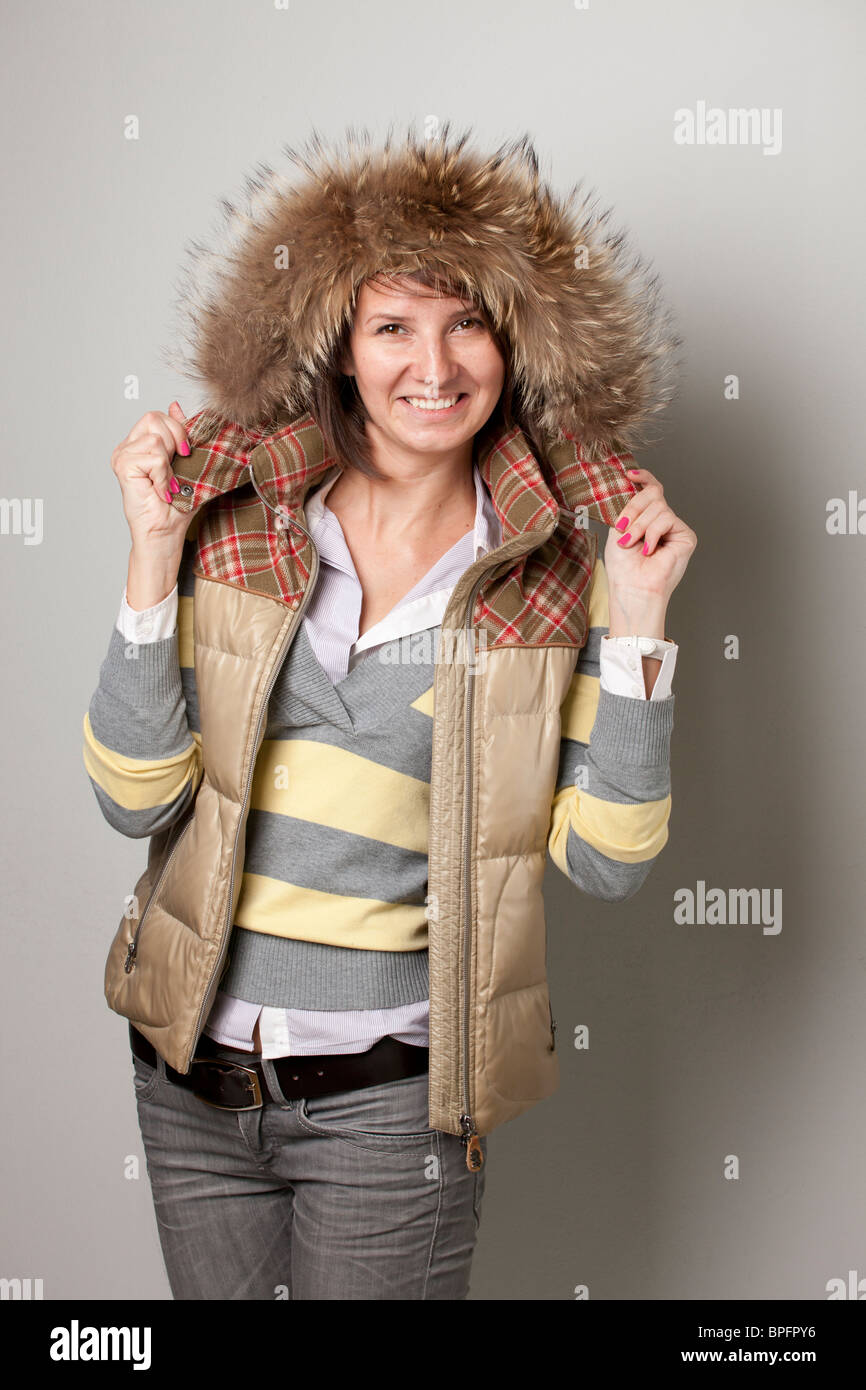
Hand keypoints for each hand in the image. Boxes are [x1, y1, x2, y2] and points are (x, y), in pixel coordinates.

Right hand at [111, 402, 191, 552]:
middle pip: (154, 418)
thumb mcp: (185, 462)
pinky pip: (153, 456)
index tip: (186, 454)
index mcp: (138, 443)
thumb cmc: (176, 504)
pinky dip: (163, 475)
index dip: (178, 430)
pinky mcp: (122, 466)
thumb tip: (175, 405)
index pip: (158, 416)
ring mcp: (122, 455)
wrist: (165, 532)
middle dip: (175, 441)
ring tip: (166, 484)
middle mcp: (126, 447)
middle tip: (176, 468)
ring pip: (155, 438)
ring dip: (169, 464)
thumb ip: (179, 434)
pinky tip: (160, 490)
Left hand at [604, 467, 696, 606]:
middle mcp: (662, 521)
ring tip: (633, 544)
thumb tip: (632, 483)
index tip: (630, 474)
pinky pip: (667, 518)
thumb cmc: (623, 567)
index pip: (651, 490)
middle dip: (634, 509)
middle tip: (624, 529)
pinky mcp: (686, 536)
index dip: (644, 478)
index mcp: (646, 518)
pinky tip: (650, 550)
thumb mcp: (620, 529)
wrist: (633, 588)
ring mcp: (675, 528)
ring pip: (659, 506)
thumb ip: (628, 506)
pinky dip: (653, 533)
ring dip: (640, 526)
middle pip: (653, 494)